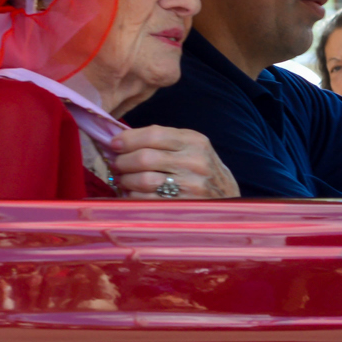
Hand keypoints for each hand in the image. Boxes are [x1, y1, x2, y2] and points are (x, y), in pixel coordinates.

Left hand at [110, 125, 239, 199]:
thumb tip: (120, 140)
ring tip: (123, 180)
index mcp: (194, 141)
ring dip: (126, 180)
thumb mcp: (189, 146)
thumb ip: (161, 140)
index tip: (114, 144)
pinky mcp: (184, 206)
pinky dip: (133, 197)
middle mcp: (194, 162)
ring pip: (144, 180)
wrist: (227, 197)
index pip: (154, 134)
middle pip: (145, 158)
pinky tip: (132, 194)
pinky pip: (148, 200)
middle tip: (116, 164)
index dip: (128, 139)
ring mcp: (191, 186)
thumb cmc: (198, 168)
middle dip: (123, 161)